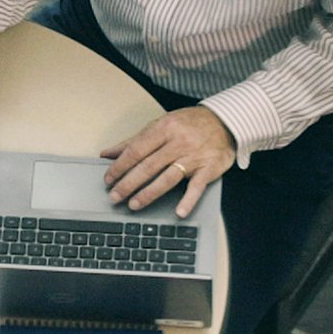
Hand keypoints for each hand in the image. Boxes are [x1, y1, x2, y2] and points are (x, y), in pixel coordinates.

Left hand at [102, 106, 235, 216]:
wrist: (225, 121)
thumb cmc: (190, 124)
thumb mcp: (161, 124)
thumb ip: (134, 140)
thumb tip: (107, 153)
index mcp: (164, 129)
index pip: (136, 150)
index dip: (120, 166)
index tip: (108, 179)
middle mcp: (178, 142)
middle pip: (148, 166)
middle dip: (128, 183)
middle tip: (114, 197)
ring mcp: (194, 156)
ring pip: (168, 177)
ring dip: (149, 193)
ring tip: (133, 205)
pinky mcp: (209, 168)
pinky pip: (197, 186)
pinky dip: (189, 200)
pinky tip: (179, 212)